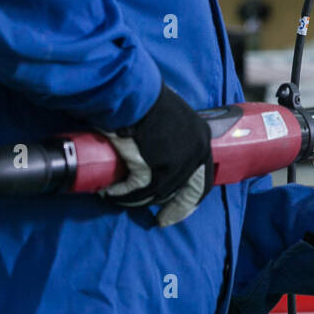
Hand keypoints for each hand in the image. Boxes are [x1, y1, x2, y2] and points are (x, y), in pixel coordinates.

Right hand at [100, 84, 214, 225]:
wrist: (132, 91)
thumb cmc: (148, 99)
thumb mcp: (175, 119)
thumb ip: (177, 138)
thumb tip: (165, 156)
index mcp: (202, 140)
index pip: (204, 180)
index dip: (191, 200)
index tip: (180, 212)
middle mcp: (194, 153)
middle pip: (183, 192)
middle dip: (172, 210)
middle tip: (159, 221)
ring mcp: (174, 162)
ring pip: (156, 193)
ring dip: (137, 200)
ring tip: (120, 197)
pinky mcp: (152, 166)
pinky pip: (136, 189)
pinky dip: (122, 194)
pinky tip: (110, 193)